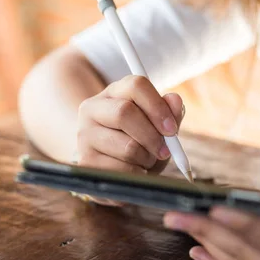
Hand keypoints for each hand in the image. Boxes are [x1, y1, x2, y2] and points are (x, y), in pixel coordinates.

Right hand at [77, 75, 183, 205]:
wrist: (111, 167)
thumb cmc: (139, 142)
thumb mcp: (157, 126)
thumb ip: (169, 112)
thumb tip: (175, 100)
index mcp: (114, 92)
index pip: (135, 85)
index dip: (157, 107)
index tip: (172, 129)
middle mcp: (92, 109)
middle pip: (124, 112)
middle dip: (152, 136)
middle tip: (165, 151)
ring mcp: (84, 135)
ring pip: (126, 145)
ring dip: (146, 158)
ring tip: (146, 160)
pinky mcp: (84, 161)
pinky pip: (119, 169)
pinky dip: (136, 173)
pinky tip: (135, 171)